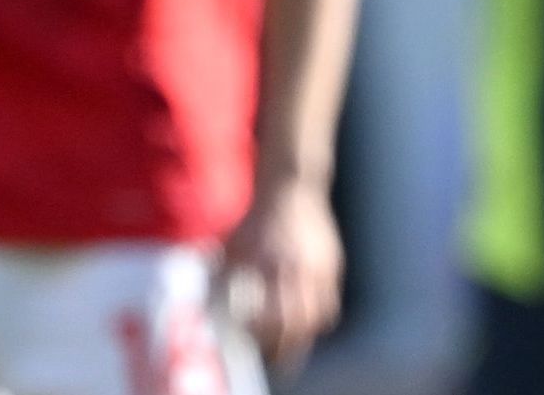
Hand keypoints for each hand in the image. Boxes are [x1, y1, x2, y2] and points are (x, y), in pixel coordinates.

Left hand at [221, 178, 344, 367]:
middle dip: (284, 345)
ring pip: (320, 318)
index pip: (273, 318)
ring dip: (304, 334)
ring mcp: (321, 269)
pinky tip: (302, 315)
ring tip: (288, 338)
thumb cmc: (256, 220)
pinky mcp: (334, 265)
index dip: (263, 337)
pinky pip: (330, 302)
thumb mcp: (232, 247)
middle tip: (271, 353)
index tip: (249, 338)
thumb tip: (209, 310)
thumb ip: (221, 279)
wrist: (293, 189)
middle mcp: (300, 271)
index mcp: (272, 267)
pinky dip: (317, 316)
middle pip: (299, 325)